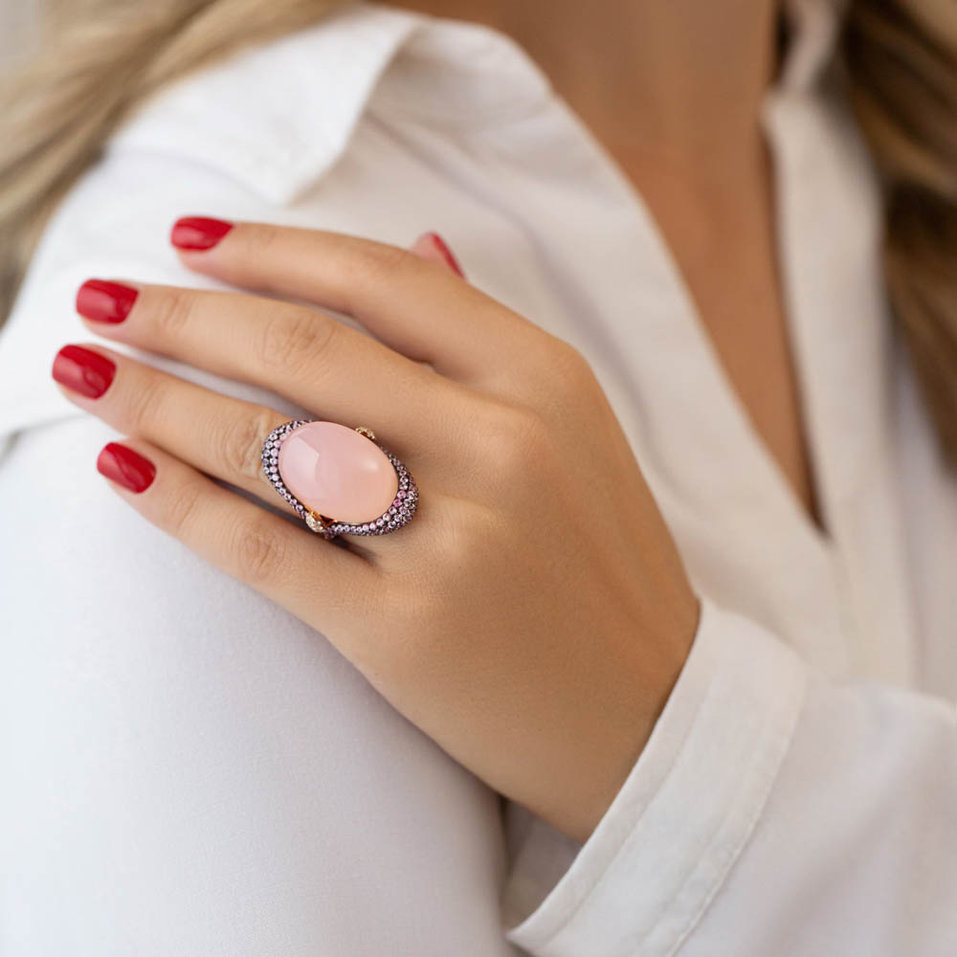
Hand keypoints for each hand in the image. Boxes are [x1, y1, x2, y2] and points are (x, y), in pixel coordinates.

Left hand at [52, 218, 700, 841]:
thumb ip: (486, 340)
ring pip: (271, 444)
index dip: (270, 249)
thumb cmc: (600, 562)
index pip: (380, 280)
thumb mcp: (574, 428)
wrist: (649, 709)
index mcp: (544, 379)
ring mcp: (456, 541)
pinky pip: (265, 551)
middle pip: (306, 350)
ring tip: (85, 368)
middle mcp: (502, 445)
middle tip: (103, 296)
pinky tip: (120, 467)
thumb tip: (416, 246)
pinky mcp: (407, 633)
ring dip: (156, 397)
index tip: (189, 238)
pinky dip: (179, 504)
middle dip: (184, 314)